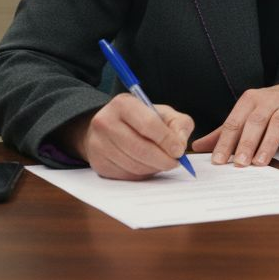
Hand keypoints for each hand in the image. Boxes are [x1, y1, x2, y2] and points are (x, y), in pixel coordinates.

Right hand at [64, 94, 193, 180]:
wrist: (109, 127)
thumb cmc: (140, 120)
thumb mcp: (162, 113)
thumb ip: (178, 124)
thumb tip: (180, 144)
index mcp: (123, 104)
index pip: (148, 124)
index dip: (167, 140)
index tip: (179, 151)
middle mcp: (106, 122)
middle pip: (140, 148)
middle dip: (163, 159)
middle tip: (175, 162)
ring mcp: (99, 144)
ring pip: (134, 165)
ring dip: (154, 168)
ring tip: (161, 162)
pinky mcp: (98, 163)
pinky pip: (126, 175)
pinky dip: (142, 174)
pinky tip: (146, 165)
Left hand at [191, 83, 278, 166]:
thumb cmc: (267, 109)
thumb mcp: (246, 115)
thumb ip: (224, 131)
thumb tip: (197, 146)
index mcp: (249, 100)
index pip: (234, 122)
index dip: (225, 142)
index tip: (217, 161)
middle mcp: (268, 100)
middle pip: (255, 122)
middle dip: (246, 143)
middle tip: (239, 163)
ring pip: (277, 123)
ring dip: (268, 144)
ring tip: (260, 163)